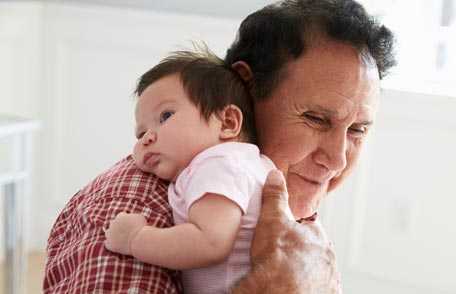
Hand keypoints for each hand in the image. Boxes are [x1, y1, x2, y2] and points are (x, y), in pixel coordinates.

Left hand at [104, 212, 146, 255]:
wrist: (139, 240)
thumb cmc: (142, 228)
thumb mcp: (140, 217)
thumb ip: (133, 216)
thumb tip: (132, 218)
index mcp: (120, 216)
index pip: (121, 215)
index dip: (126, 219)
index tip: (131, 223)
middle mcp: (113, 223)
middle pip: (114, 223)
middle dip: (119, 226)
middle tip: (126, 231)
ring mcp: (110, 234)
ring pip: (108, 232)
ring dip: (112, 234)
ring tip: (120, 238)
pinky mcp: (109, 244)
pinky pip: (107, 243)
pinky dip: (111, 244)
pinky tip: (117, 245)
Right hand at [233, 170, 340, 293]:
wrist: (279, 290)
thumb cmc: (277, 256)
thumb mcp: (272, 219)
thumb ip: (275, 196)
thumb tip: (276, 175)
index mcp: (318, 236)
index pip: (311, 227)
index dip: (298, 230)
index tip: (287, 235)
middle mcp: (328, 257)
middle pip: (316, 249)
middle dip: (304, 250)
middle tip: (286, 255)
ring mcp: (328, 278)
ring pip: (319, 270)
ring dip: (309, 270)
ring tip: (289, 273)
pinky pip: (320, 288)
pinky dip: (312, 287)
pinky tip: (298, 286)